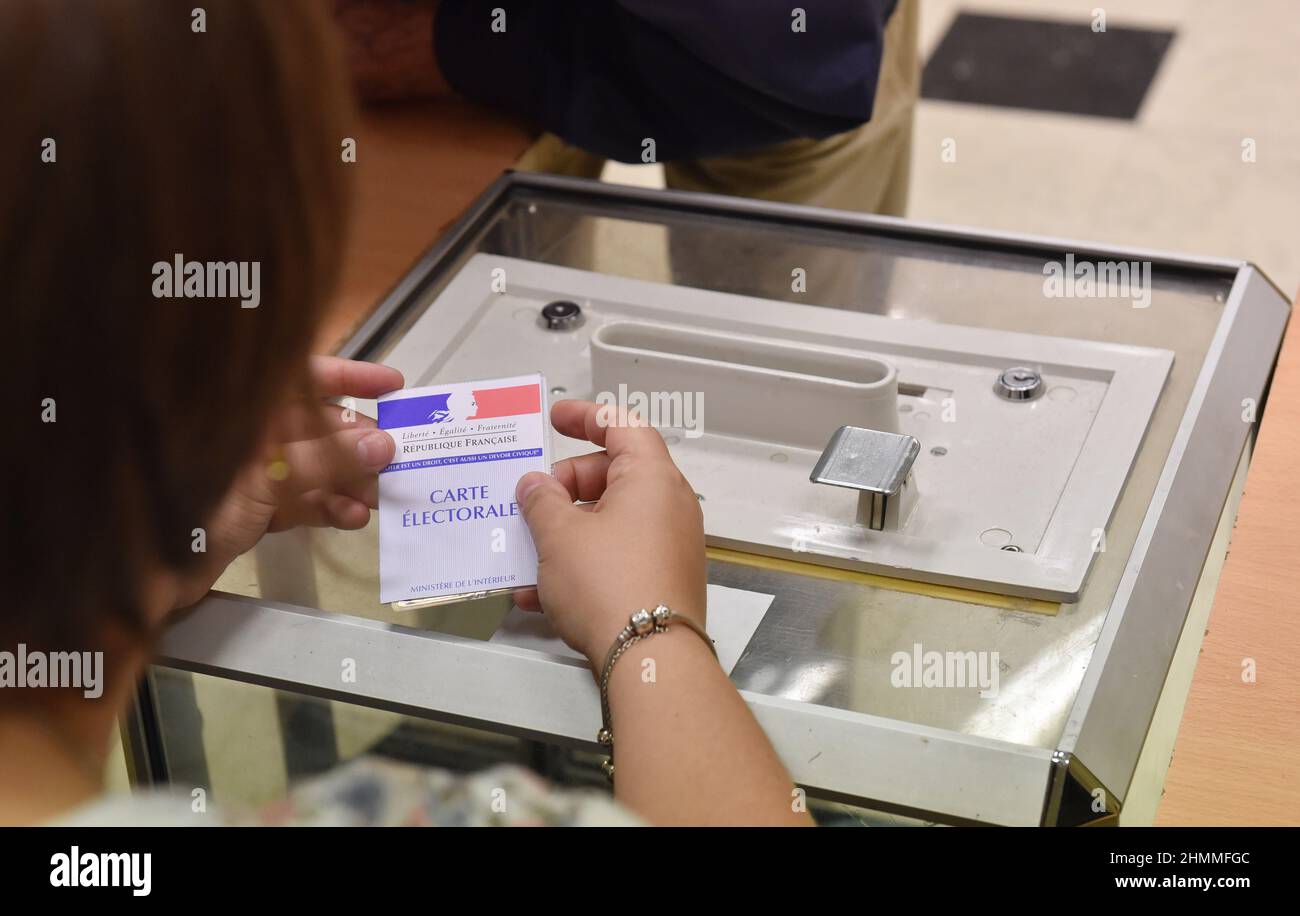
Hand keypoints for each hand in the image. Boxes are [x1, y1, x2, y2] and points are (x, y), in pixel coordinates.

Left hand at [172, 355, 403, 607]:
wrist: (149, 571)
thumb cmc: (192, 508)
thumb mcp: (264, 479)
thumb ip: (323, 461)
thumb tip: (381, 446)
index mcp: (245, 411)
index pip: (304, 377)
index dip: (351, 377)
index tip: (394, 386)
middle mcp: (252, 436)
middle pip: (319, 428)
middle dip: (361, 445)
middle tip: (398, 460)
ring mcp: (254, 472)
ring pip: (317, 467)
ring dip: (351, 482)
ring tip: (381, 498)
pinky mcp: (255, 508)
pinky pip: (303, 501)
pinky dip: (329, 508)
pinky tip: (352, 519)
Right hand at [513, 400, 706, 665]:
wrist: (649, 658)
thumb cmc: (610, 586)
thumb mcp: (559, 536)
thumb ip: (541, 502)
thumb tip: (535, 486)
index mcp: (652, 478)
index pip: (622, 425)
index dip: (586, 416)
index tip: (555, 418)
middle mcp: (669, 506)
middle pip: (612, 475)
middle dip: (565, 487)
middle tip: (531, 503)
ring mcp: (669, 544)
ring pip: (609, 521)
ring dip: (566, 531)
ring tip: (527, 551)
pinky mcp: (661, 579)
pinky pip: (616, 557)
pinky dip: (581, 564)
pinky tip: (539, 594)